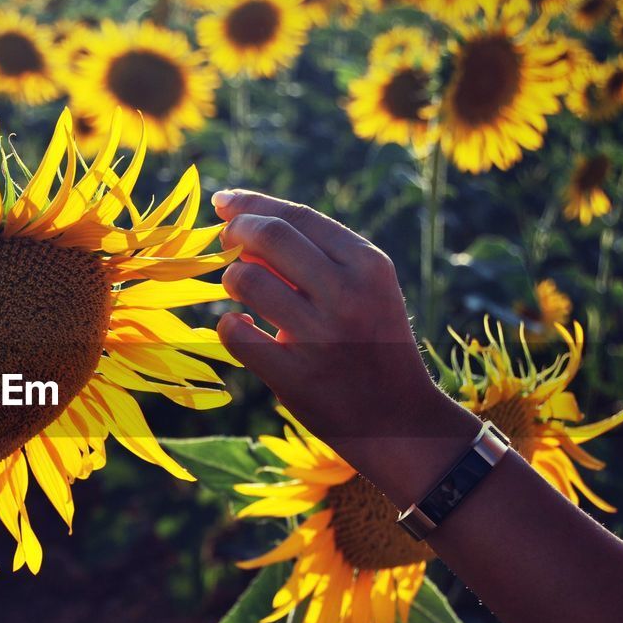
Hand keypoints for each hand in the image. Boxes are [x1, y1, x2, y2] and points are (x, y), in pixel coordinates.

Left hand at [213, 189, 477, 505]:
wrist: (399, 420)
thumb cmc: (372, 345)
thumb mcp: (366, 291)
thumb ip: (315, 258)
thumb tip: (244, 227)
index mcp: (368, 265)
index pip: (298, 217)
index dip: (253, 203)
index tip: (224, 202)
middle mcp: (347, 294)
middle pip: (269, 236)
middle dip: (235, 231)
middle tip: (224, 243)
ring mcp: (321, 336)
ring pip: (245, 280)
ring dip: (230, 280)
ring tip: (239, 292)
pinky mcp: (295, 375)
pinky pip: (235, 334)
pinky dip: (227, 326)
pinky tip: (239, 328)